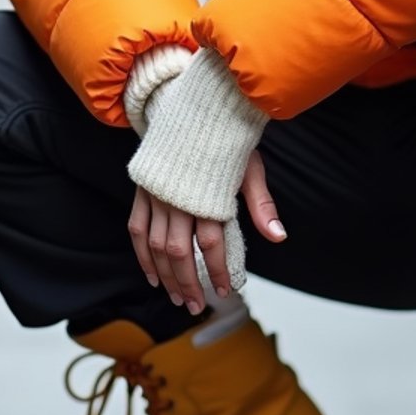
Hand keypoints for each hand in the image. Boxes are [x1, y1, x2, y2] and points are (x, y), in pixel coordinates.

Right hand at [128, 150, 285, 311]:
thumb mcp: (249, 167)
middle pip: (180, 252)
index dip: (218, 270)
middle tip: (198, 305)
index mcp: (207, 194)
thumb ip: (260, 204)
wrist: (195, 109)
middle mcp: (178, 198)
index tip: (225, 289)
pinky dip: (142, 256)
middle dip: (189, 283)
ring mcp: (157, 195)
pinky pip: (137, 229)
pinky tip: (153, 277)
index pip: (212, 242)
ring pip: (156, 246)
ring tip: (179, 299)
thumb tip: (278, 236)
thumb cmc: (225, 139)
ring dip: (166, 277)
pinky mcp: (143, 191)